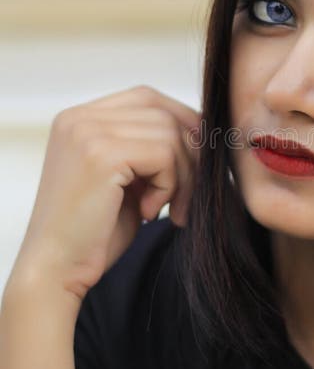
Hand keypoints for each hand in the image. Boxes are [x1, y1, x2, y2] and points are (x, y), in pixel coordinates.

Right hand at [9, 85, 201, 303]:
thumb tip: (202, 130)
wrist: (57, 269)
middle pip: (163, 113)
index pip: (147, 98)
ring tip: (168, 209)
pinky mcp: (102, 154)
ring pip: (170, 135)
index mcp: (79, 119)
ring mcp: (87, 132)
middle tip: (187, 196)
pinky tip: (150, 212)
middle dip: (189, 154)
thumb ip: (149, 148)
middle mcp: (79, 118)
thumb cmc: (93, 232)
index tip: (196, 163)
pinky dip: (169, 186)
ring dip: (182, 177)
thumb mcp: (125, 179)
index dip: (181, 124)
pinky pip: (165, 156)